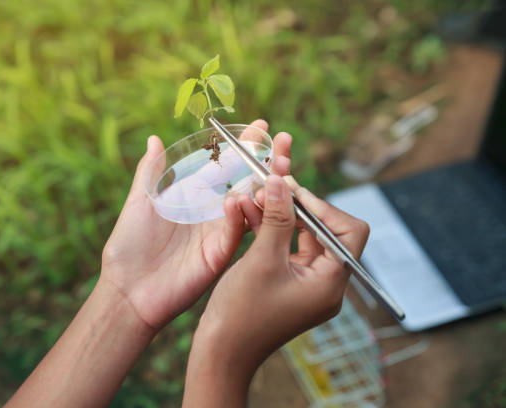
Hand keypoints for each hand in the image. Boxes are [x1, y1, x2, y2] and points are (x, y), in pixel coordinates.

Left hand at [99, 120, 291, 330]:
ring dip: (264, 186)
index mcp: (194, 196)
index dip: (243, 147)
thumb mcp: (139, 202)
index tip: (261, 126)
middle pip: (246, 182)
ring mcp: (218, 233)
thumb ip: (150, 172)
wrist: (127, 289)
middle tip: (283, 142)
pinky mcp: (218, 255)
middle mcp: (211, 212)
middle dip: (265, 162)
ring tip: (276, 166)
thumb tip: (154, 138)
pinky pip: (235, 232)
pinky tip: (236, 200)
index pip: (225, 166)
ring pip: (249, 206)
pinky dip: (239, 216)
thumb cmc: (128, 245)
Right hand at [183, 175, 369, 406]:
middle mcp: (327, 285)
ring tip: (258, 197)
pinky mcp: (293, 285)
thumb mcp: (262, 259)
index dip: (323, 206)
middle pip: (328, 232)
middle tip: (272, 187)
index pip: (349, 231)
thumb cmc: (241, 313)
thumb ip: (277, 217)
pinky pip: (291, 250)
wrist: (222, 352)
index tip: (293, 191)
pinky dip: (276, 232)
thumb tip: (281, 182)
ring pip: (307, 238)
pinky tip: (254, 216)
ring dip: (284, 217)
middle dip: (300, 207)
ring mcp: (310, 286)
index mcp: (331, 283)